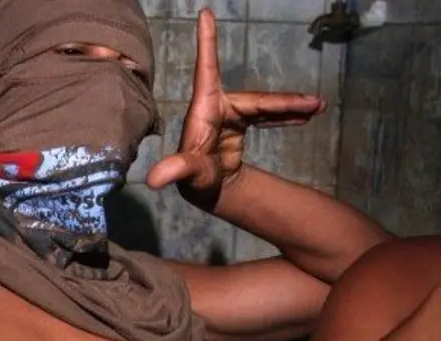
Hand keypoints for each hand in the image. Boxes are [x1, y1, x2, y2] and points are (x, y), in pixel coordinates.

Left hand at [146, 9, 325, 193]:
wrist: (205, 191)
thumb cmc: (193, 179)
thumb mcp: (187, 174)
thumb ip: (175, 171)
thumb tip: (153, 180)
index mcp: (203, 111)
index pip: (206, 70)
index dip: (206, 42)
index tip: (205, 13)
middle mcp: (216, 107)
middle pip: (255, 99)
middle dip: (285, 102)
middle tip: (314, 104)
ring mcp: (229, 115)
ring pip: (264, 106)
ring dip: (291, 106)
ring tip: (319, 106)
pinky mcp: (239, 125)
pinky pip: (267, 116)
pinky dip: (286, 115)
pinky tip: (307, 115)